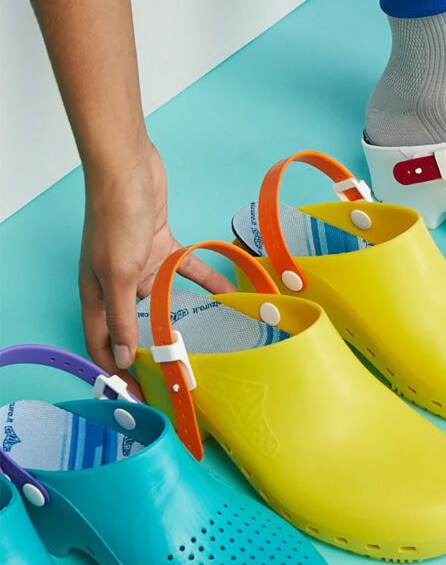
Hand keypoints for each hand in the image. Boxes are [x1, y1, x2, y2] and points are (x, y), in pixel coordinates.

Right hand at [79, 140, 233, 383]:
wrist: (128, 169)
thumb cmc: (114, 217)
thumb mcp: (118, 273)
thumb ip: (122, 316)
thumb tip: (123, 356)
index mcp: (97, 294)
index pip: (103, 343)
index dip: (117, 371)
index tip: (139, 396)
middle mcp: (116, 283)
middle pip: (133, 326)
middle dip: (152, 350)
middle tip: (177, 373)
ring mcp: (140, 264)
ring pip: (163, 300)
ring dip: (182, 318)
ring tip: (207, 340)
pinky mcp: (161, 245)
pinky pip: (187, 271)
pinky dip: (208, 282)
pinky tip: (230, 294)